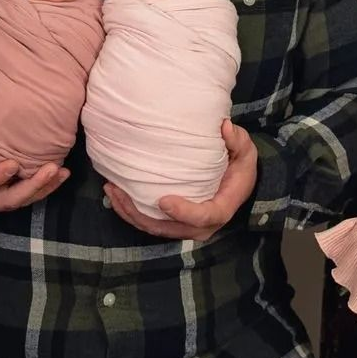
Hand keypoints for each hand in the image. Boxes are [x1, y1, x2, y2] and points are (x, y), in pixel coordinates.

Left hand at [105, 120, 257, 240]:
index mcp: (222, 208)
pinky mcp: (175, 224)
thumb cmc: (241, 167)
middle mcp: (203, 225)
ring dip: (131, 214)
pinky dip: (132, 213)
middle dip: (142, 214)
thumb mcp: (245, 151)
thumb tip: (225, 128)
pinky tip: (115, 196)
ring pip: (156, 229)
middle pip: (170, 228)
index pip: (204, 216)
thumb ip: (237, 140)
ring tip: (111, 192)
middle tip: (119, 192)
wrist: (240, 184)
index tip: (163, 201)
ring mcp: (187, 227)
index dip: (184, 212)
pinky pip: (152, 225)